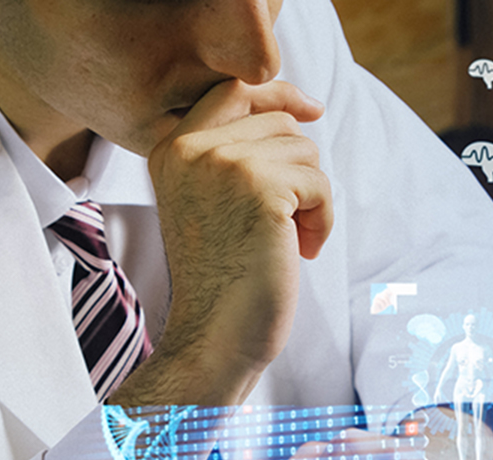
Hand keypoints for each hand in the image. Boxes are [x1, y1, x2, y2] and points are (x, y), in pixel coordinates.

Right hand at [110, 80, 332, 408]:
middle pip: (279, 122)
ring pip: (305, 151)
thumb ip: (232, 155)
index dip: (277, 94)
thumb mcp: (212, 203)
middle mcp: (189, 148)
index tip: (311, 110)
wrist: (214, 336)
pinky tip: (302, 251)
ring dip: (312, 199)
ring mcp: (223, 164)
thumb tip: (294, 110)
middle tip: (290, 223)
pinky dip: (323, 219)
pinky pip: (319, 183)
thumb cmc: (222, 281)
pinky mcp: (260, 187)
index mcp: (170, 149)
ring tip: (291, 241)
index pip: (232, 90)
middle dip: (299, 172)